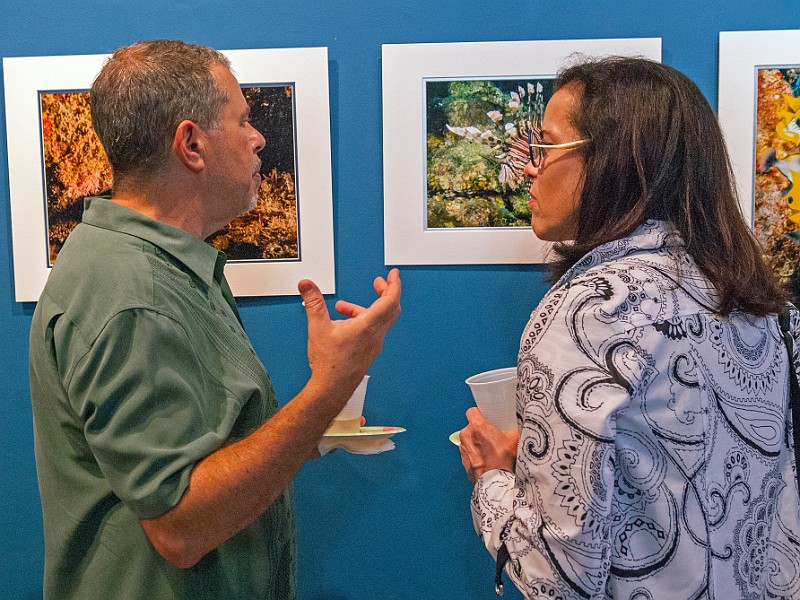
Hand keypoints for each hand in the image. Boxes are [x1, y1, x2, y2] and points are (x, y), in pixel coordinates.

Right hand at [299, 269, 401, 401]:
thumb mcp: (318, 326)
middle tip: (379, 283)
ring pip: (379, 320)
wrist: (331, 388)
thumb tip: (307, 285)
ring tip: (343, 307)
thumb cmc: (329, 363)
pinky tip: (343, 325)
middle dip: (385, 292)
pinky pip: (371, 331)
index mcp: (367, 326)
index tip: (393, 274)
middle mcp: (375, 335)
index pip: (390, 300)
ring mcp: (373, 345)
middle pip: (390, 308)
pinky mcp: (368, 352)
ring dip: (365, 309)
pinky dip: (362, 321)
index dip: (394, 284)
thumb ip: (313, 302)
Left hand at [459, 407, 518, 483]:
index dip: (480, 413)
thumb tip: (523, 421)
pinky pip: (468, 453)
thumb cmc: (504, 461)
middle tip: (493, 435)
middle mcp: (466, 436)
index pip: (472, 411)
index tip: (487, 418)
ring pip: (469, 440)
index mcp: (477, 427)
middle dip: (480, 429)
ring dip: (476, 442)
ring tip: (490, 449)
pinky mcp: (463, 462)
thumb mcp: (516, 440)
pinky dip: (475, 454)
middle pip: (471, 426)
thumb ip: (517, 428)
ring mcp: (463, 449)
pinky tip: (486, 459)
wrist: (496, 484)